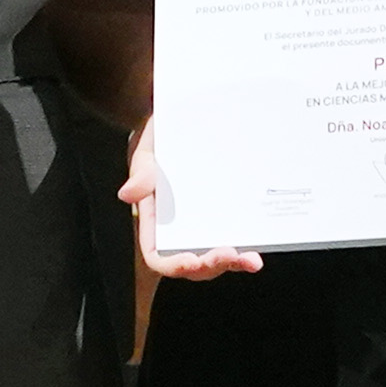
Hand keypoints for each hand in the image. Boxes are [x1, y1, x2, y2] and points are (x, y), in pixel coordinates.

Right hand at [119, 116, 256, 281]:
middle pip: (193, 264)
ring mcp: (207, 226)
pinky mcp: (229, 217)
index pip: (158, 255)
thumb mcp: (149, 152)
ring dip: (234, 263)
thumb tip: (127, 194)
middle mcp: (181, 231)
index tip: (190, 261)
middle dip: (211, 265)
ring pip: (217, 258)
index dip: (172, 264)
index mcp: (156, 222)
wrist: (190, 121)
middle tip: (230, 254)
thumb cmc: (163, 139)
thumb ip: (142, 173)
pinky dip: (247, 248)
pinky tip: (258, 249)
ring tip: (251, 260)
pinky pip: (237, 240)